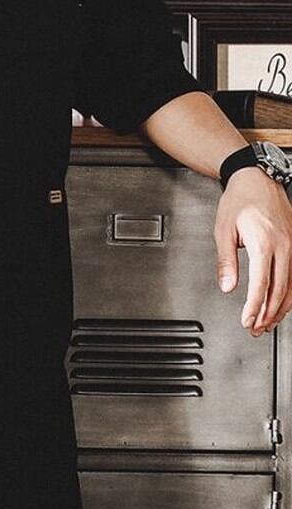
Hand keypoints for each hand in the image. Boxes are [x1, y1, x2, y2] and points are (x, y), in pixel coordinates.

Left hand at [215, 165, 291, 336]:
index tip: (246, 320)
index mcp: (265, 243)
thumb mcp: (223, 229)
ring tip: (266, 323)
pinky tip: (280, 305)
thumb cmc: (239, 201)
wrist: (257, 179)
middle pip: (279, 290)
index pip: (261, 284)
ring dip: (279, 308)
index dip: (254, 307)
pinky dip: (288, 294)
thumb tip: (227, 286)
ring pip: (291, 286)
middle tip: (255, 329)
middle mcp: (284, 246)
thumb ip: (226, 260)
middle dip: (267, 313)